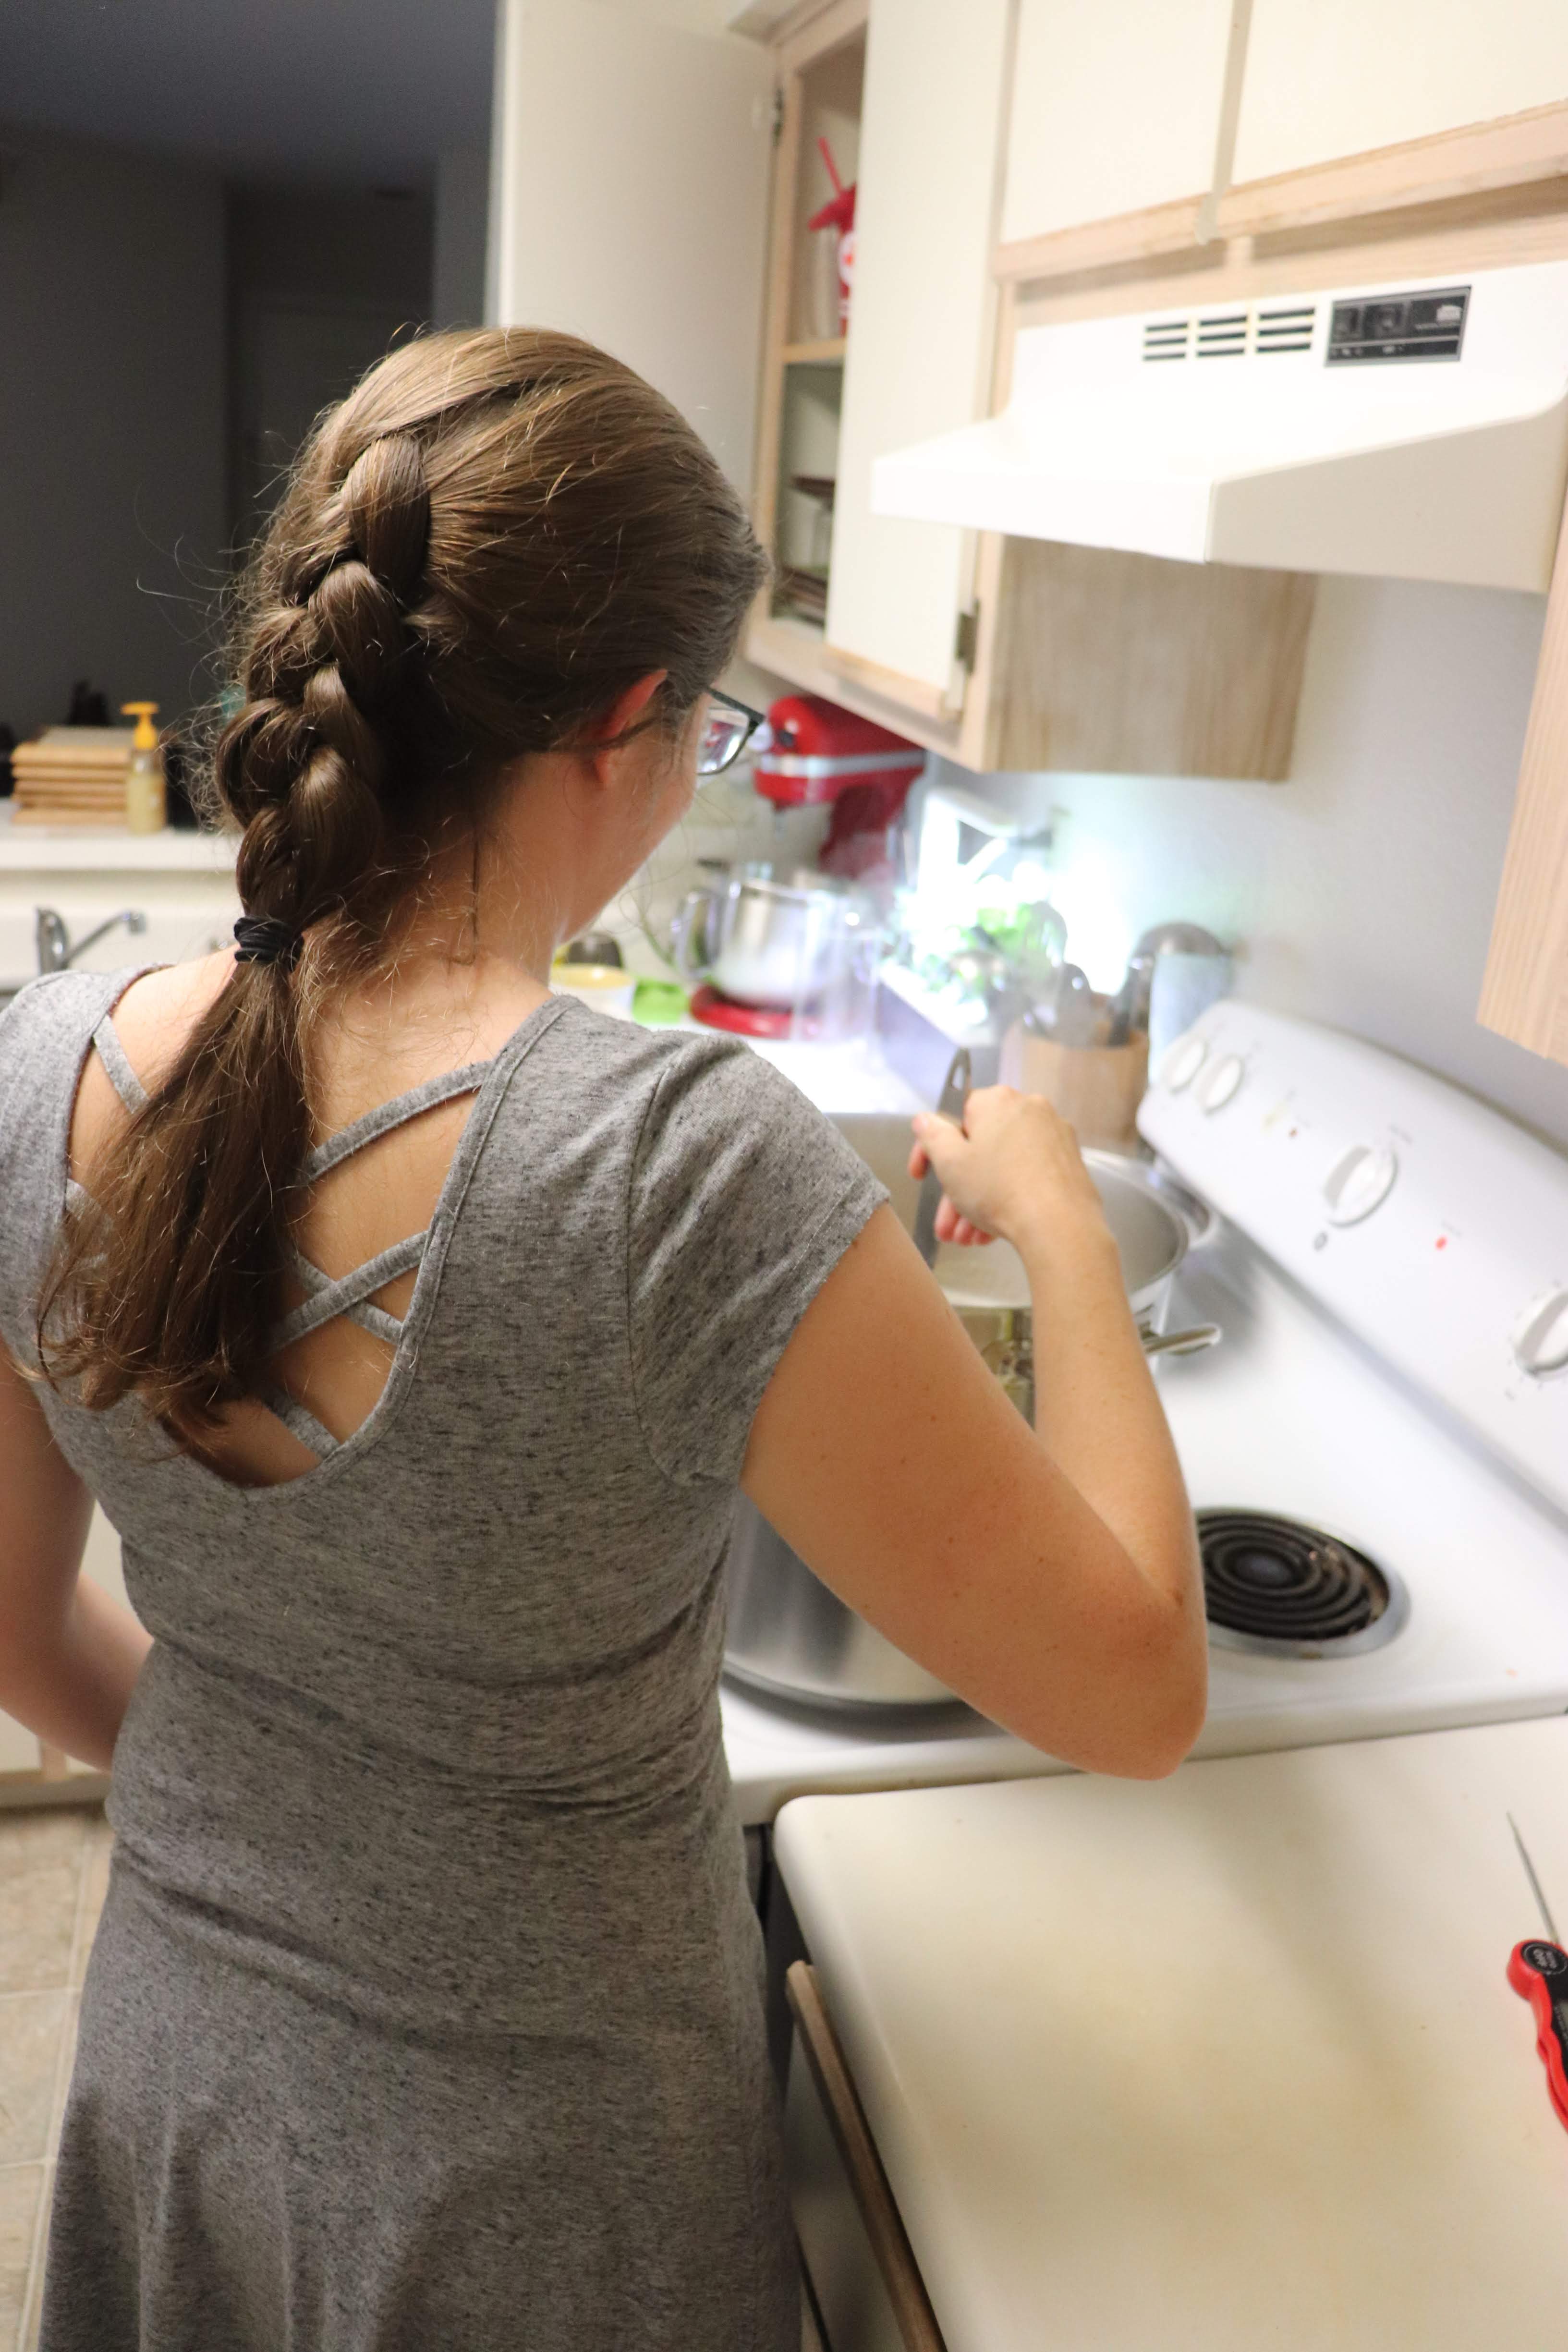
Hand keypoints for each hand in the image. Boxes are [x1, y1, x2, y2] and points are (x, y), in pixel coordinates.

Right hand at [907, 1086, 1111, 1259]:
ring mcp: (1052, 1134)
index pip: (953, 1116)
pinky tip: (992, 1231)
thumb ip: (932, 1135)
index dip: (930, 1150)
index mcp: (996, 1101)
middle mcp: (1027, 1109)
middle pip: (979, 1147)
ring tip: (967, 1237)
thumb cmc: (1001, 1191)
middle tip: (946, 1223)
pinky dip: (1007, 1198)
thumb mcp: (950, 1163)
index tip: (920, 1176)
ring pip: (1002, 1165)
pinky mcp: (1068, 1160)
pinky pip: (1027, 1174)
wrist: (1060, 1225)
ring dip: (978, 1201)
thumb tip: (925, 1119)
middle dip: (956, 1190)